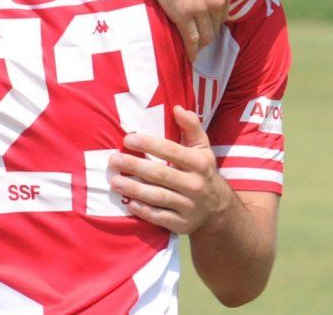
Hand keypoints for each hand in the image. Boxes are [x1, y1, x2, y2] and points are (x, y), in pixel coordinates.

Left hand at [109, 106, 233, 234]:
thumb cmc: (202, 171)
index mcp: (200, 163)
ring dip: (134, 190)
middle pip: (161, 175)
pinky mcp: (183, 224)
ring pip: (159, 197)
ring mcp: (189, 206)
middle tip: (113, 160)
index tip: (127, 139)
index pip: (171, 151)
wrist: (219, 209)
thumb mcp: (202, 148)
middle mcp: (196, 185)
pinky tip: (129, 204)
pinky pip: (161, 218)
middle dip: (135, 166)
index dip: (149, 144)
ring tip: (115, 182)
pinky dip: (144, 212)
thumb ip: (191, 126)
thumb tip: (177, 107)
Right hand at [147, 0, 230, 60]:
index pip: (224, 9)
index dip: (215, 17)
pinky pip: (190, 39)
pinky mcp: (183, 15)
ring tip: (195, 50)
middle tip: (200, 38)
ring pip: (206, 34)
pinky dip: (192, 50)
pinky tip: (190, 57)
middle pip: (216, 24)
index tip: (207, 22)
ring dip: (202, 43)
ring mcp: (201, 9)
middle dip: (209, 32)